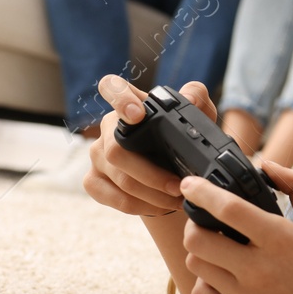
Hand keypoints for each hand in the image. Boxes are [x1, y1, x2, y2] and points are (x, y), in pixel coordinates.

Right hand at [82, 74, 196, 216]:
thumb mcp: (199, 115)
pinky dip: (141, 206)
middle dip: (152, 173)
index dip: (119, 98)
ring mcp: (97, 154)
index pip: (111, 87)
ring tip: (178, 199)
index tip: (137, 115)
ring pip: (120, 178)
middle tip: (180, 186)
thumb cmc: (182, 139)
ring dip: (153, 194)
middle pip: (117, 151)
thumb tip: (189, 98)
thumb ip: (197, 97)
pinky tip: (160, 206)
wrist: (172, 173)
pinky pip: (114, 198)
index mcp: (131, 104)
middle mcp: (108, 127)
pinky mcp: (93, 181)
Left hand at [178, 161, 292, 293]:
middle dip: (195, 225)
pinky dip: (209, 283)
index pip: (228, 209)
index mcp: (282, 240)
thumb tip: (266, 164)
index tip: (189, 184)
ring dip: (203, 254)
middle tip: (205, 223)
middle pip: (197, 240)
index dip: (201, 192)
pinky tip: (228, 279)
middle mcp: (260, 272)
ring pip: (196, 266)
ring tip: (222, 252)